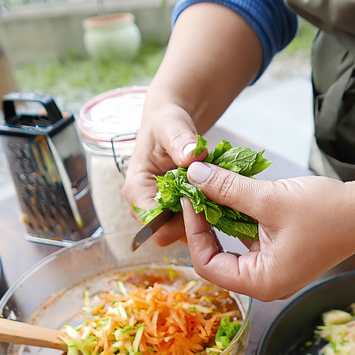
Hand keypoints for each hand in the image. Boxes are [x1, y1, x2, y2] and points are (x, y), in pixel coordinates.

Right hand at [121, 103, 205, 244]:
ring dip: (202, 218)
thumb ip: (180, 140)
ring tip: (217, 195)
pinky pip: (192, 223)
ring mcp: (161, 210)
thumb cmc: (165, 123)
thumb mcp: (171, 126)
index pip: (154, 225)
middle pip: (168, 232)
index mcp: (136, 191)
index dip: (179, 219)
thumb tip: (191, 155)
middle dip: (193, 220)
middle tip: (214, 197)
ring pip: (182, 231)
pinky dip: (206, 213)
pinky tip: (218, 198)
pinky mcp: (176, 210)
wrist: (171, 122)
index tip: (201, 199)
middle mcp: (145, 206)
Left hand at [180, 162, 354, 300]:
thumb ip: (227, 189)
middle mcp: (266, 282)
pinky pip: (250, 238)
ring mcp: (274, 268)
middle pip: (217, 257)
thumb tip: (194, 175)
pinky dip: (238, 217)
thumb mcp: (269, 199)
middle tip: (195, 193)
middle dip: (204, 224)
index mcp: (261, 282)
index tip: (189, 199)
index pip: (207, 265)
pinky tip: (232, 193)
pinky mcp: (282, 253)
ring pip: (233, 245)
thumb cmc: (326, 211)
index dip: (193, 231)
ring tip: (209, 188)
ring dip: (220, 217)